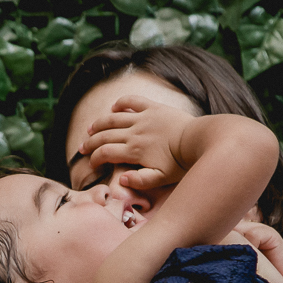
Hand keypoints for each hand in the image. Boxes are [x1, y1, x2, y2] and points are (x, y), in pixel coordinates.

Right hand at [79, 96, 195, 190]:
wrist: (199, 141)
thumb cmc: (181, 163)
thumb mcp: (161, 179)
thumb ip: (140, 181)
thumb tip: (121, 178)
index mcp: (134, 151)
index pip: (105, 153)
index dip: (94, 158)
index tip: (92, 164)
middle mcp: (134, 133)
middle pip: (104, 136)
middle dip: (90, 142)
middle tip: (83, 148)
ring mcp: (143, 118)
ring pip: (113, 119)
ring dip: (99, 124)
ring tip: (90, 129)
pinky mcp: (154, 108)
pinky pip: (132, 101)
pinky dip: (121, 103)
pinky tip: (114, 107)